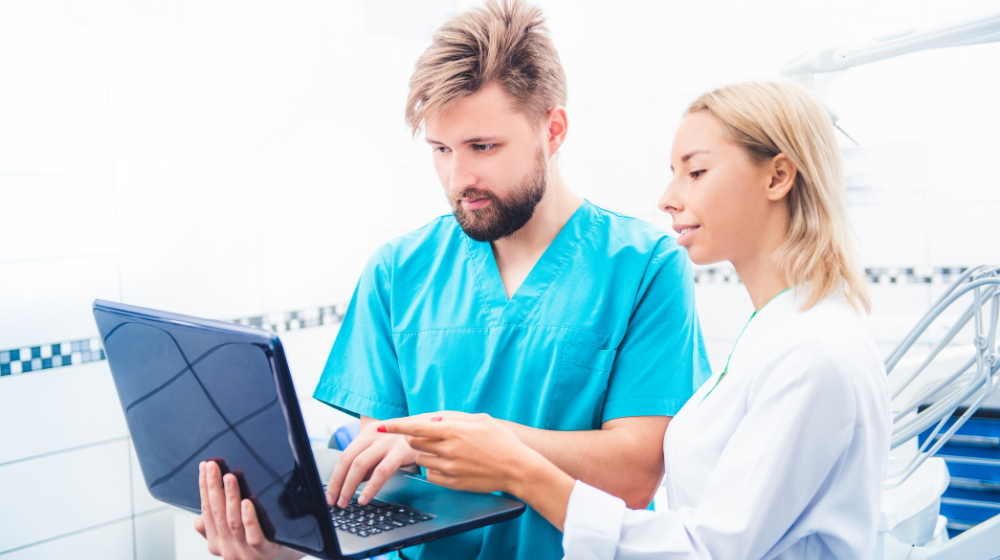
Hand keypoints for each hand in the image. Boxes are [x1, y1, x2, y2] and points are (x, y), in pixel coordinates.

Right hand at [195, 461, 302, 559]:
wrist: (285, 559)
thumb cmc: (261, 542)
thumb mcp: (234, 532)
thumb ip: (218, 523)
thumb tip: (200, 515)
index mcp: (217, 542)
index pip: (207, 510)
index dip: (204, 488)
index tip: (205, 466)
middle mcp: (228, 549)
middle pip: (217, 514)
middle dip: (213, 487)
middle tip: (213, 466)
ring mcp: (246, 553)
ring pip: (234, 523)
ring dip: (230, 497)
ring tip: (230, 477)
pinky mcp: (265, 553)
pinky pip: (254, 536)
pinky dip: (249, 518)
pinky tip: (248, 501)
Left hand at [325, 415, 427, 507]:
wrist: (435, 428)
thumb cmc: (408, 441)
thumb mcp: (385, 447)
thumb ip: (370, 461)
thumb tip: (352, 484)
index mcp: (368, 432)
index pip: (344, 456)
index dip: (335, 477)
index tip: (330, 494)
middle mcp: (375, 434)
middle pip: (348, 460)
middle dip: (338, 484)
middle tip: (334, 502)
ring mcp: (388, 441)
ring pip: (360, 465)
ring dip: (349, 487)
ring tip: (346, 502)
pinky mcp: (401, 451)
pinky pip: (381, 471)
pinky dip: (371, 487)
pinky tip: (365, 498)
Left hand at [380, 412, 544, 494]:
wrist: (518, 469)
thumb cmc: (502, 441)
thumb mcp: (481, 420)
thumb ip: (455, 418)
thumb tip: (434, 419)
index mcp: (455, 430)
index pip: (416, 427)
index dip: (395, 426)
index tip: (380, 426)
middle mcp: (449, 449)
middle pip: (414, 444)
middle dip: (415, 439)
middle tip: (427, 437)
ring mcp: (450, 468)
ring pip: (421, 460)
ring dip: (425, 454)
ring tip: (444, 451)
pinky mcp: (453, 483)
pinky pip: (430, 475)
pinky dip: (433, 469)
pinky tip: (448, 465)